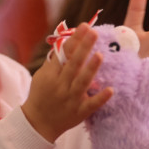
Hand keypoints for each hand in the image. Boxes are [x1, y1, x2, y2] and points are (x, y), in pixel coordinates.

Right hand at [23, 24, 111, 141]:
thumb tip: (68, 41)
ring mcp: (71, 99)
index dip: (74, 39)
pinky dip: (100, 98)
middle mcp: (61, 85)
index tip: (84, 26)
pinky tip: (111, 90)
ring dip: (91, 69)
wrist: (37, 123)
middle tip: (94, 32)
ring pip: (82, 82)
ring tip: (100, 55)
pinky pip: (91, 105)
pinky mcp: (80, 112)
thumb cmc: (41, 94)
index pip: (64, 53)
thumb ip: (54, 61)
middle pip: (74, 64)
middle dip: (84, 47)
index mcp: (51, 75)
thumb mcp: (42, 76)